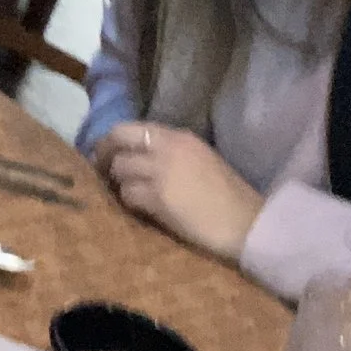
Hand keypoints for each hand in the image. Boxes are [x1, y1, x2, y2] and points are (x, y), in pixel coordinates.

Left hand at [93, 122, 263, 263]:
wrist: (249, 223)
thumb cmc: (231, 197)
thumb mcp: (202, 161)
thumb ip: (173, 155)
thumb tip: (142, 159)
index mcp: (181, 137)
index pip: (133, 127)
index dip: (115, 141)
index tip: (109, 154)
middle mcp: (168, 148)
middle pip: (117, 138)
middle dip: (104, 153)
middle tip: (101, 171)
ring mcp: (161, 172)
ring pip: (119, 168)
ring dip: (118, 183)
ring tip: (127, 195)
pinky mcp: (158, 198)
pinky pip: (127, 194)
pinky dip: (128, 202)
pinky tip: (139, 210)